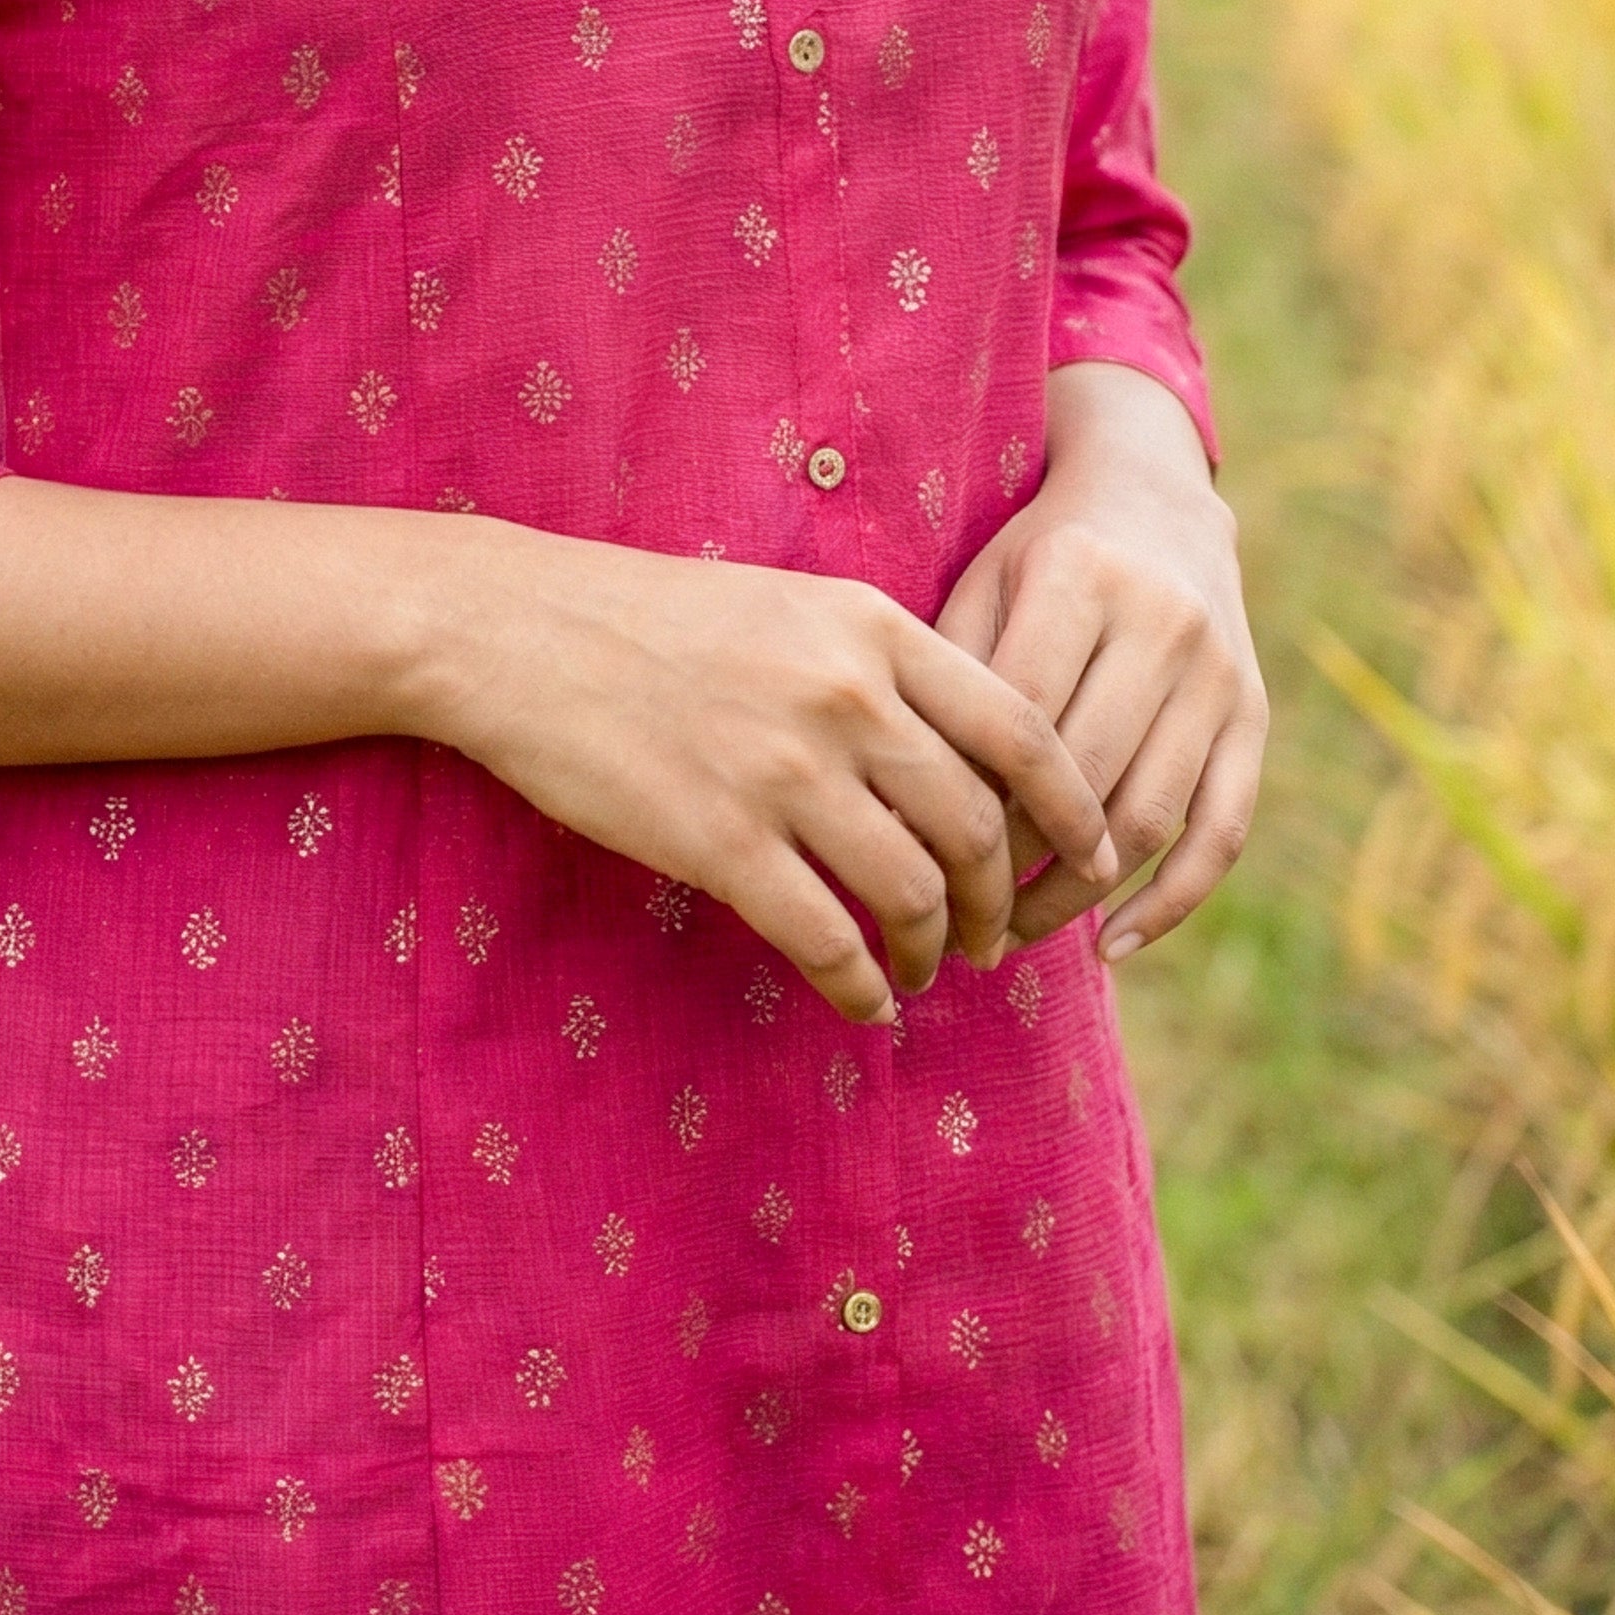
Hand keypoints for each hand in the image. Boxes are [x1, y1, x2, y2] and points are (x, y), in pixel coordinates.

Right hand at [416, 525, 1116, 1025]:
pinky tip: (865, 1005)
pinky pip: (825, 940)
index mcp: (872, 629)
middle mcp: (846, 697)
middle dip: (1006, 901)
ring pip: (913, 891)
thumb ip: (878, 667)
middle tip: (1000, 940)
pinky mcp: (720, 841)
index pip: (1023, 729)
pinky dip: (861, 989)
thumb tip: (960, 758)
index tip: (1098, 860)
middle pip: (979, 826)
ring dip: (936, 951)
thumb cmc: (653, 618)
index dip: (1076, 810)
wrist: (516, 630)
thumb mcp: (790, 608)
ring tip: (926, 971)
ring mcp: (784, 772)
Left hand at [935, 361, 1264, 964]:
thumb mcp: (983, 579)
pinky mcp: (1255, 715)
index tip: (917, 860)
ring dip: (1079, 895)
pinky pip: (1222, 830)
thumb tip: (898, 800)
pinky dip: (1171, 900)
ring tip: (1014, 934)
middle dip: (1016, 863)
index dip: (971, 801)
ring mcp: (1217, 674)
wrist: (1156, 495)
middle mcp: (1160, 624)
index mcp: (1078, 576)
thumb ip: (950, 672)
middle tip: (957, 920)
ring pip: (1149, 816)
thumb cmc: (1039, 553)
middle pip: (1085, 777)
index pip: (1020, 720)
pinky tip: (1113, 945)